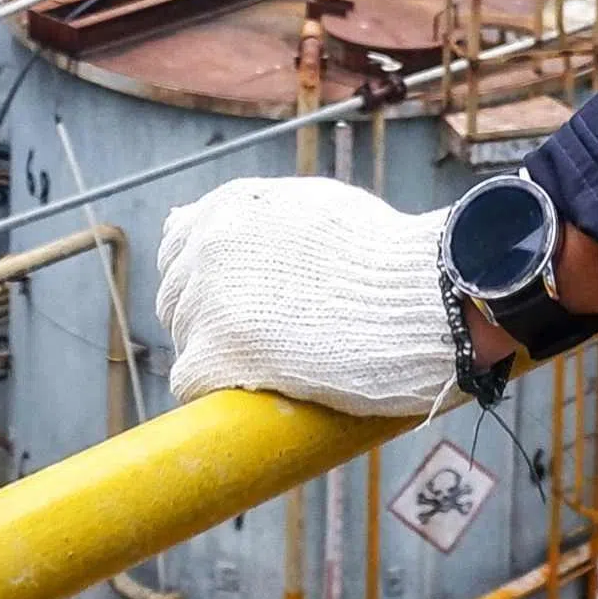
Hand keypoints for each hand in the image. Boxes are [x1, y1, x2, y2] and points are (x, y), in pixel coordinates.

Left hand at [154, 175, 463, 417]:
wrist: (422, 298)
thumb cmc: (384, 255)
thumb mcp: (312, 205)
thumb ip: (250, 213)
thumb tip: (184, 217)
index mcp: (229, 207)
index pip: (178, 248)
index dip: (204, 280)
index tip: (234, 303)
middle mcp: (209, 246)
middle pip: (175, 297)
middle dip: (208, 319)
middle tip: (261, 341)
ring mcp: (208, 300)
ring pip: (185, 339)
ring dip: (218, 356)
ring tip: (271, 366)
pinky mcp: (216, 354)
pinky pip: (190, 383)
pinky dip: (217, 393)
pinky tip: (256, 392)